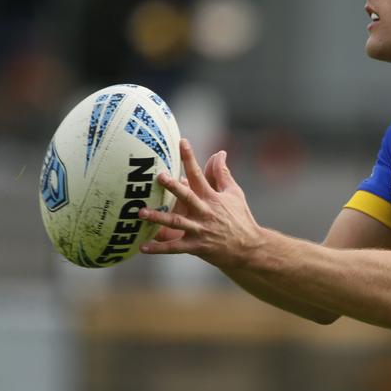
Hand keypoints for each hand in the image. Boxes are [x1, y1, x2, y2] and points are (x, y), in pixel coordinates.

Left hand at [139, 139, 262, 267]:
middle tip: (159, 177)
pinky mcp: (197, 246)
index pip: (199, 174)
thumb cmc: (241, 219)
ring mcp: (200, 230)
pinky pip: (175, 247)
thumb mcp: (235, 194)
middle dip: (173, 187)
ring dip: (158, 218)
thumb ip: (223, 174)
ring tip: (141, 212)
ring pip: (177, 222)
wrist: (250, 248)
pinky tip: (143, 247)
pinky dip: (159, 248)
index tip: (182, 142)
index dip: (190, 158)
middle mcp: (205, 212)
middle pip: (187, 196)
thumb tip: (220, 153)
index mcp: (212, 197)